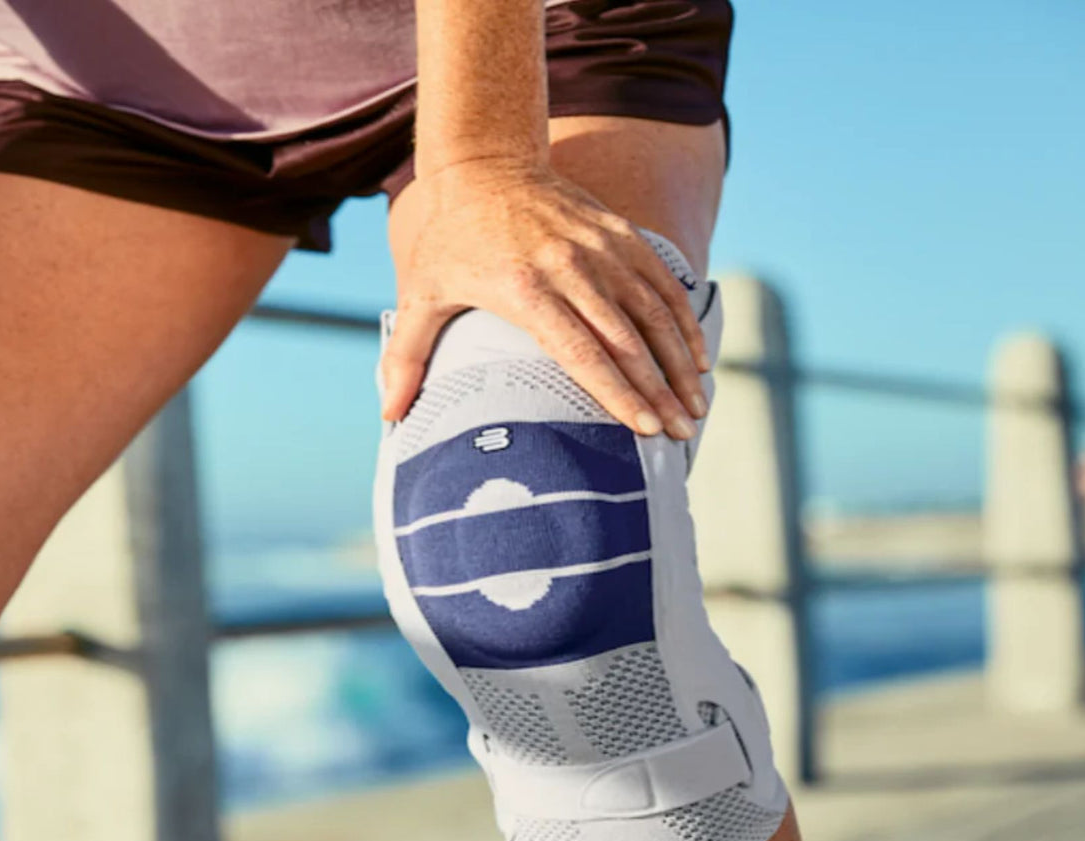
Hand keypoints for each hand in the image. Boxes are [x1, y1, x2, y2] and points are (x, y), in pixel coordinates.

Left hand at [382, 156, 710, 439]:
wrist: (484, 163)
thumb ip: (405, 355)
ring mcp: (601, 247)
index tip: (644, 426)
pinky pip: (662, 282)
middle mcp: (570, 266)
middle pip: (626, 339)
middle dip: (658, 391)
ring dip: (680, 362)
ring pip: (654, 311)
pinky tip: (697, 359)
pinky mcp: (620, 233)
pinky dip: (684, 321)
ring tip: (696, 409)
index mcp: (524, 287)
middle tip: (680, 434)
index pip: (581, 350)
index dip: (616, 390)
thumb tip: (387, 414)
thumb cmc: (450, 239)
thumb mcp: (420, 294)